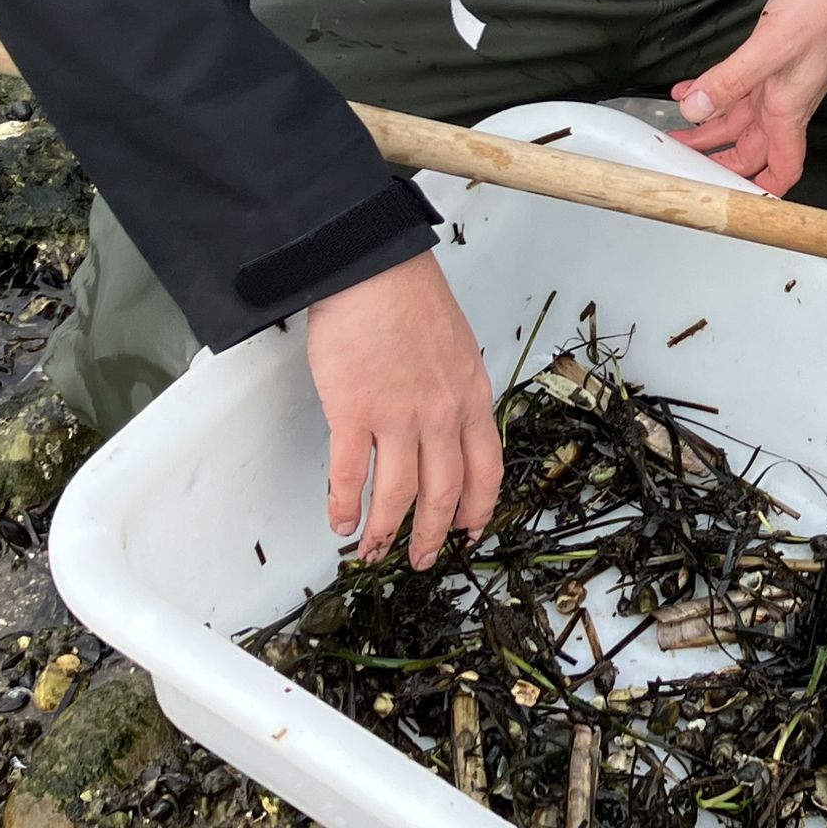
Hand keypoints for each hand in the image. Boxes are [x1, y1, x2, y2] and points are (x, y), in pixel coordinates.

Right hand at [306, 250, 502, 569]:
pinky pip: (351, 474)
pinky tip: (340, 521)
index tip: (469, 529)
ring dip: (387, 530)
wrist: (374, 269)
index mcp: (471, 398)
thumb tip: (444, 422)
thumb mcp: (456, 348)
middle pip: (444, 492)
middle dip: (433, 534)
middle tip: (422, 558)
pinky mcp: (354, 411)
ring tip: (375, 550)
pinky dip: (345, 505)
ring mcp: (399, 416)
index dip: (477, 506)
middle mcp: (442, 414)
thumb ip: (454, 390)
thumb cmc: (410, 299)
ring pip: (400, 494)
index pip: (486, 468)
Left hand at [672, 0, 826, 194]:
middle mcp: (782, 102)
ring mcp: (775, 81)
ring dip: (707, 127)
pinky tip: (686, 91)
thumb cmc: (824, 12)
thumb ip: (730, 80)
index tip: (734, 205)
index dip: (763, 192)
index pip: (782, 168)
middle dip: (718, 162)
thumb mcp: (772, 47)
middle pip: (750, 150)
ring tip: (673, 134)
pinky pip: (734, 86)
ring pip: (737, 119)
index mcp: (788, 110)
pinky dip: (710, 91)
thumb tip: (692, 110)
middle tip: (680, 165)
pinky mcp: (768, 58)